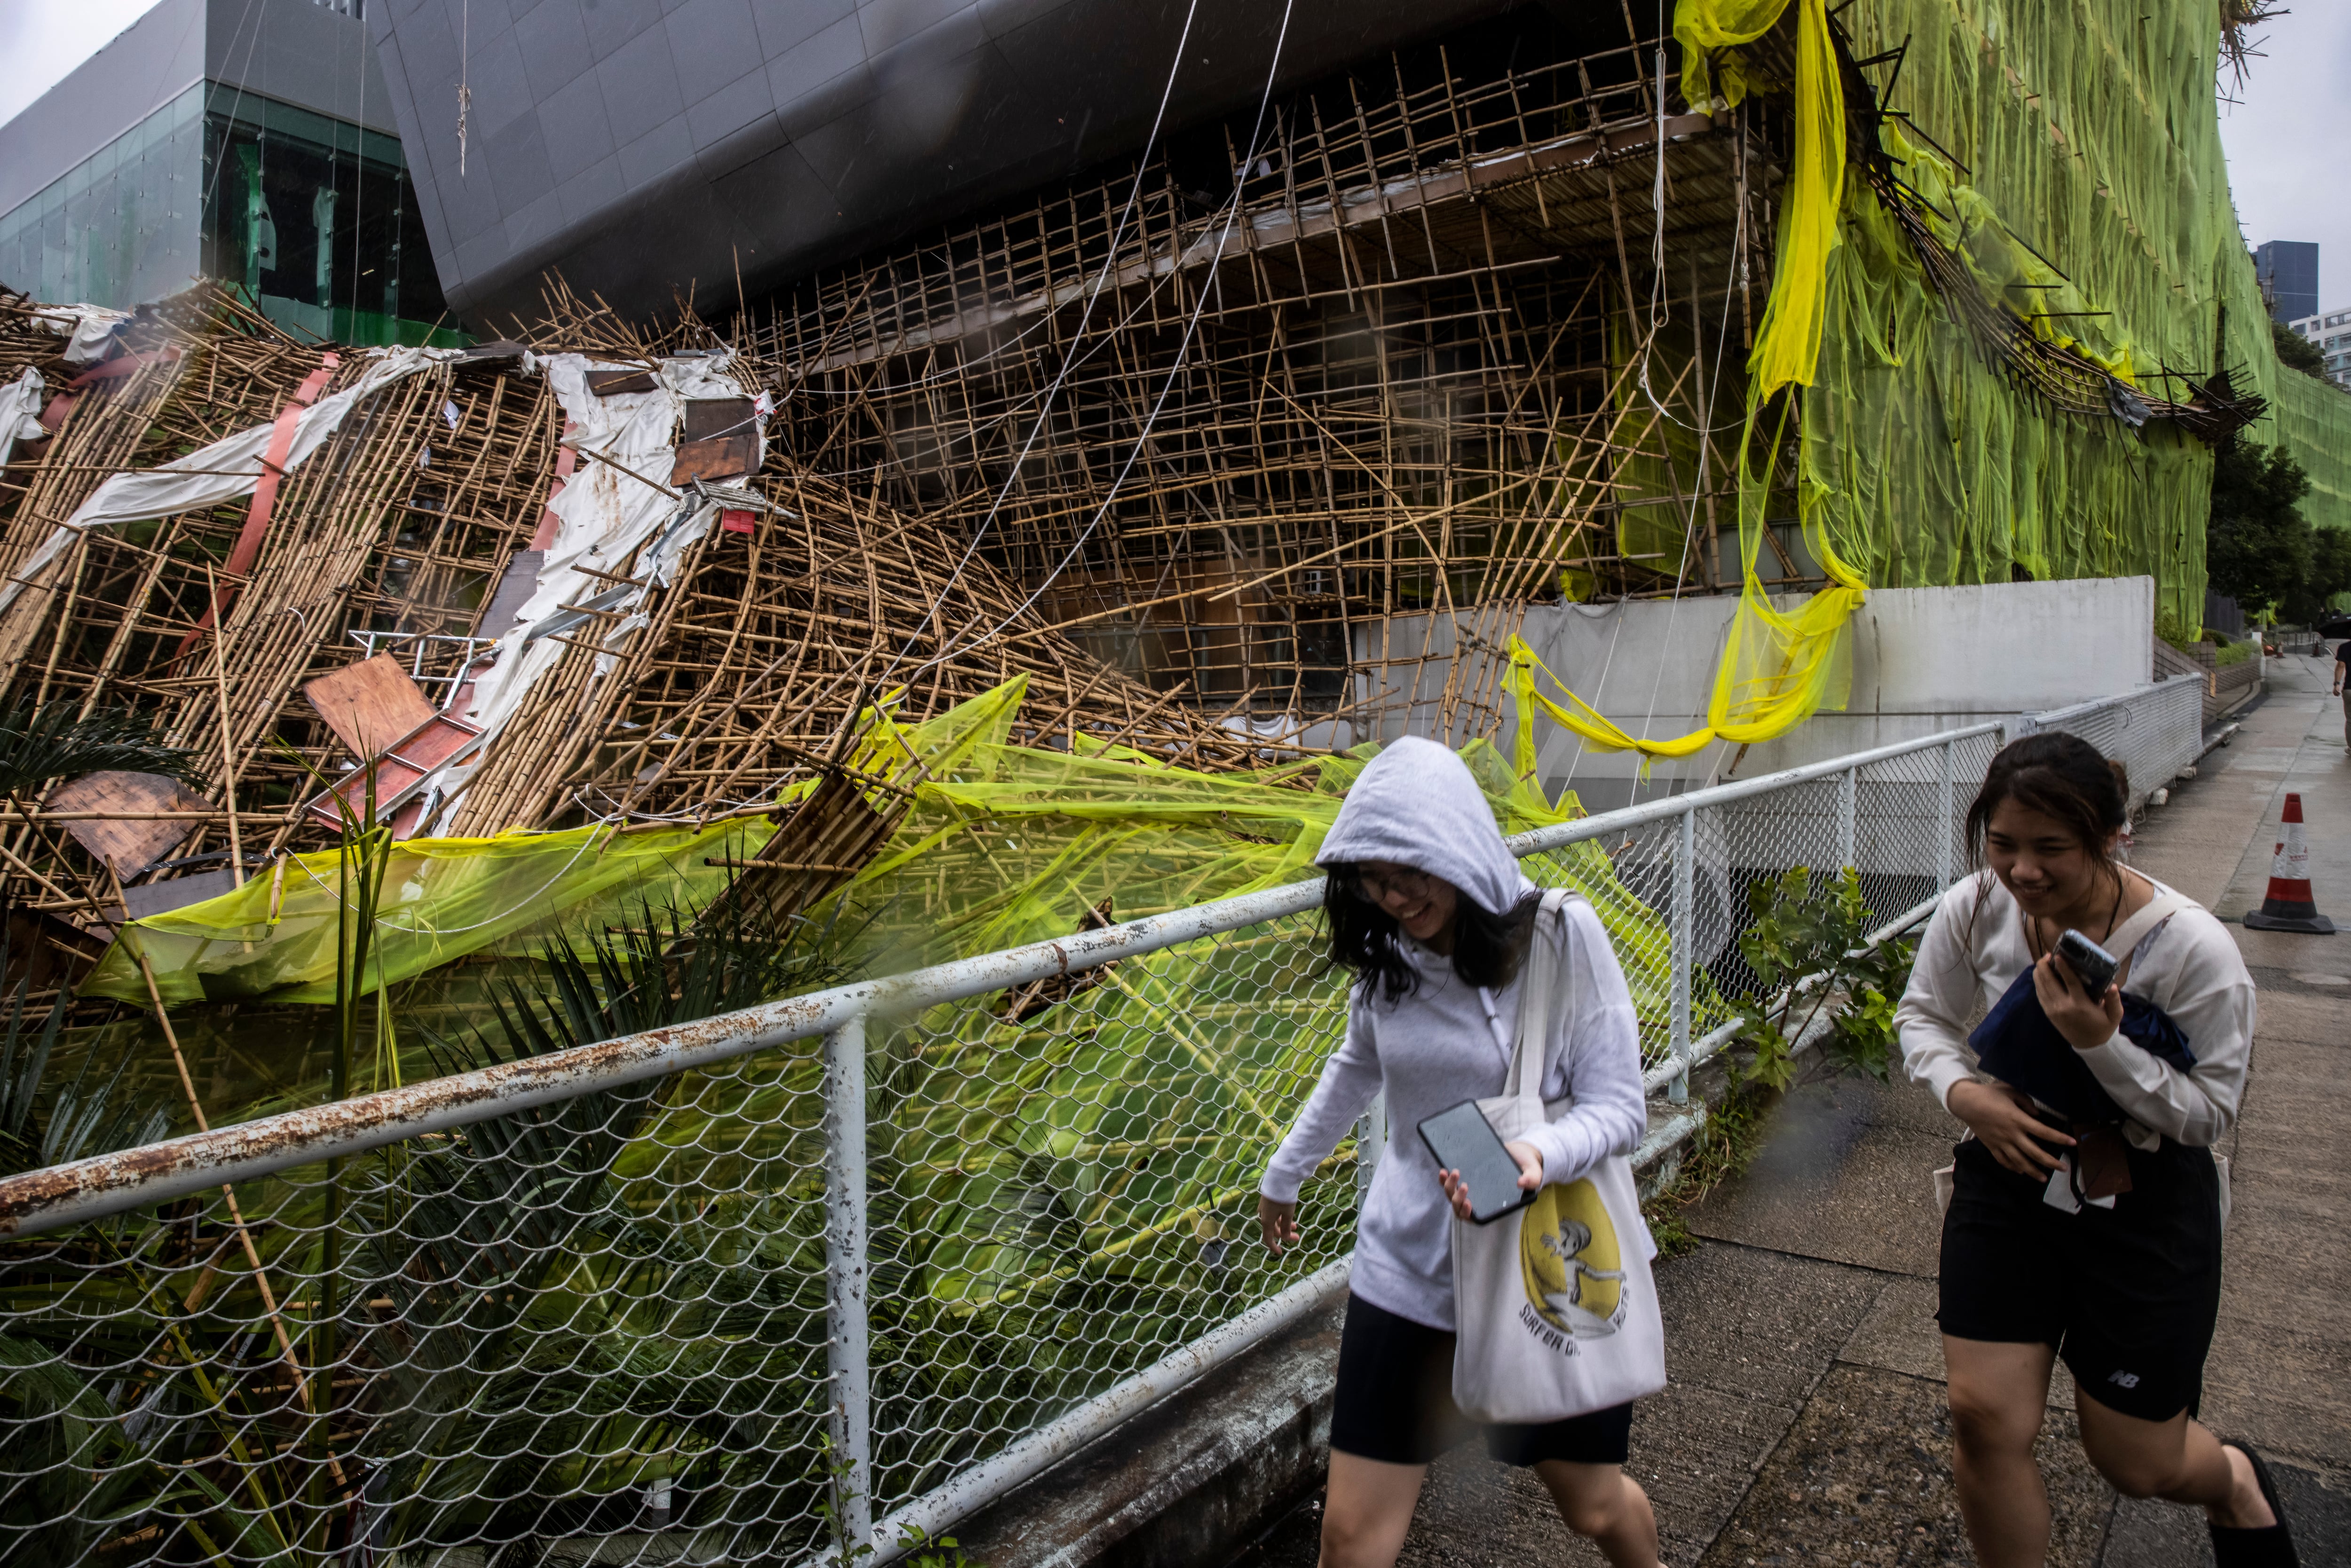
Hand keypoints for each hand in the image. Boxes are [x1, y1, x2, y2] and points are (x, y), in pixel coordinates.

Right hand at [1257, 1195, 1298, 1253]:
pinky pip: (1273, 1214)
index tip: (1280, 1253)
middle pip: (1273, 1230)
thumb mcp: (1288, 1214)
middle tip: (1297, 1237)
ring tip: (1296, 1226)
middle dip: (1284, 1235)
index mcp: (1266, 1221)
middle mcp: (1263, 1215)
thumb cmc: (1283, 1197)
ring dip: (1284, 1225)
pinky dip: (1281, 1218)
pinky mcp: (1267, 1201)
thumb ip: (1286, 1227)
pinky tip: (1289, 1216)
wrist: (1279, 1177)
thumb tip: (1285, 1238)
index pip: (1268, 1238)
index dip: (1274, 1247)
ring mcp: (1264, 1207)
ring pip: (1274, 1221)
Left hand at [1437, 1141, 1543, 1219]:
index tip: (1468, 1203)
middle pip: (1459, 1207)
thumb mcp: (1534, 1172)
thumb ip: (1531, 1179)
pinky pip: (1450, 1183)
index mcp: (1493, 1205)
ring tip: (1451, 1173)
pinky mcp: (1465, 1177)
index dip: (1468, 1214)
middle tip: (1464, 1185)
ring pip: (1452, 1196)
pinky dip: (1444, 1180)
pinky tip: (1443, 1171)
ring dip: (1448, 1187)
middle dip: (1457, 1198)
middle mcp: (1480, 1200)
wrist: (1519, 1153)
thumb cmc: (1527, 1167)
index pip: (1476, 1218)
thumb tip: (1521, 1183)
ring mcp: (1470, 1190)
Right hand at [1948, 1079, 2073, 1175]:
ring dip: (2033, 1171)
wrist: (1966, 1102)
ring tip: (2044, 1178)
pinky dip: (2012, 1167)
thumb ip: (2026, 1102)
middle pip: (2034, 1152)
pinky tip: (2021, 1171)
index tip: (2072, 1143)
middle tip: (2063, 1168)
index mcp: (2018, 1119)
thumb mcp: (2010, 1091)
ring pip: (2019, 1161)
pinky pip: (2003, 1160)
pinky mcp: (1991, 1146)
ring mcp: (2001, 1142)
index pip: (2043, 1131)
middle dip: (2050, 1162)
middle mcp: (2011, 1134)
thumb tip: (2037, 1115)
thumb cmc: (1989, 1094)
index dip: (2059, 1138)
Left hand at [2031, 950, 2123, 1050]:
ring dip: (2039, 972)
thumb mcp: (2115, 1015)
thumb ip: (2114, 1000)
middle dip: (2045, 965)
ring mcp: (2053, 1010)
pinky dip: (2038, 983)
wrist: (2090, 1045)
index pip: (2069, 982)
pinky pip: (2039, 995)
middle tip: (2048, 955)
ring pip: (2040, 987)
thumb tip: (2112, 986)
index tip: (2057, 955)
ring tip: (2043, 962)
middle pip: (2048, 981)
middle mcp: (2063, 1006)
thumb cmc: (2103, 1027)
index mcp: (2080, 1004)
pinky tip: (2040, 975)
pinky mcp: (2048, 1013)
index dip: (2062, 967)